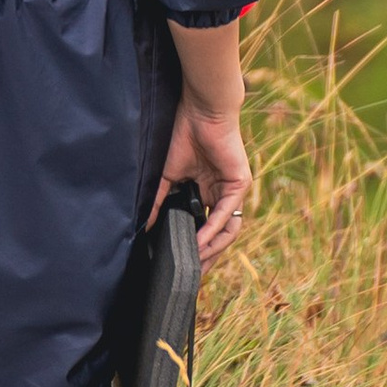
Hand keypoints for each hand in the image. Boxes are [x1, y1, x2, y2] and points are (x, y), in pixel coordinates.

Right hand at [156, 101, 252, 255]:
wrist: (200, 111)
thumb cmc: (184, 135)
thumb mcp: (168, 175)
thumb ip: (159, 201)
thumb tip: (146, 226)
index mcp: (207, 191)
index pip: (204, 227)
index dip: (195, 247)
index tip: (180, 265)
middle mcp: (222, 194)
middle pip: (218, 235)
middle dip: (205, 256)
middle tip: (189, 276)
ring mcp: (233, 191)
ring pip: (226, 230)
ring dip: (211, 248)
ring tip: (194, 262)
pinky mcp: (240, 184)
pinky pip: (227, 214)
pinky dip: (213, 230)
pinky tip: (200, 243)